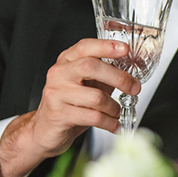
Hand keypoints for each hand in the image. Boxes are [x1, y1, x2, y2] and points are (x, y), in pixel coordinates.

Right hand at [0, 38, 138, 176]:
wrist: (44, 130)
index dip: (106, 46)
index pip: (84, 47)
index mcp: (66, 62)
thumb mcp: (85, 86)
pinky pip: (93, 117)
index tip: (124, 49)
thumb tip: (129, 73)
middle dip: (118, 77)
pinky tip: (113, 124)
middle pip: (91, 67)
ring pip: (96, 97)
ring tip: (116, 112)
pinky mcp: (59, 115)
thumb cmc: (67, 105)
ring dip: (114, 107)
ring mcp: (56, 94)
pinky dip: (109, 122)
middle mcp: (58, 74)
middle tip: (134, 87)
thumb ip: (102, 76)